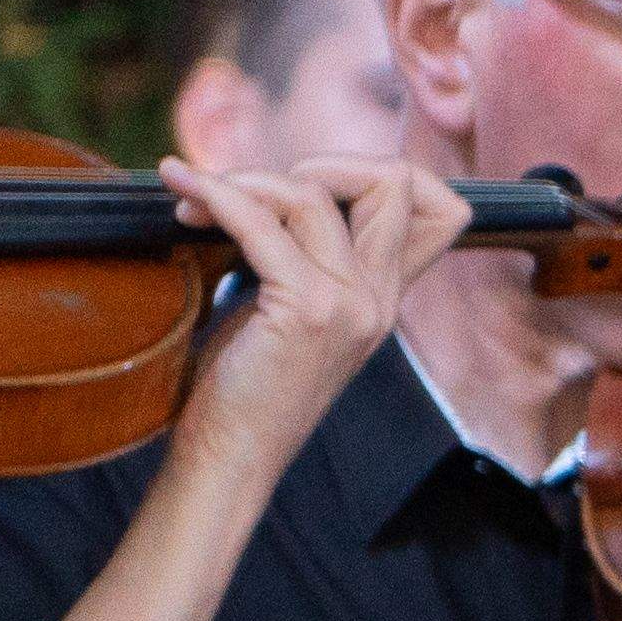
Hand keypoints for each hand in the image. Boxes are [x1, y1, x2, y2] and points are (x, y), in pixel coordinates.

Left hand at [167, 159, 476, 462]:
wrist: (230, 458)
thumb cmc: (244, 388)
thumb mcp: (291, 312)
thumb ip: (304, 258)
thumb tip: (272, 191)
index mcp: (385, 297)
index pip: (440, 208)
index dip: (381, 173)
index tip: (309, 182)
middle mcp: (380, 297)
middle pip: (393, 181)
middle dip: (316, 162)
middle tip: (250, 190)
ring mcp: (350, 303)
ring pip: (314, 193)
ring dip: (244, 179)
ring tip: (195, 197)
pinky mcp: (307, 310)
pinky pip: (263, 223)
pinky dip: (217, 195)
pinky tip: (181, 189)